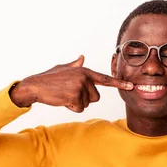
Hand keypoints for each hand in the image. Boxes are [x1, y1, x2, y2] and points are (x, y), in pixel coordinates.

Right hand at [10, 55, 132, 111]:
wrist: (35, 86)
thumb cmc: (49, 78)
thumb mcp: (63, 69)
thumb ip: (75, 65)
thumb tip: (82, 57)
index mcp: (84, 71)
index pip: (105, 79)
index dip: (119, 83)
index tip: (132, 86)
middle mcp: (85, 77)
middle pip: (96, 97)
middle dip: (84, 99)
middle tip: (70, 93)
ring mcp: (80, 86)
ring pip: (87, 104)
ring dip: (77, 103)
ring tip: (65, 95)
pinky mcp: (75, 95)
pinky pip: (80, 108)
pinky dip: (71, 108)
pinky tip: (63, 100)